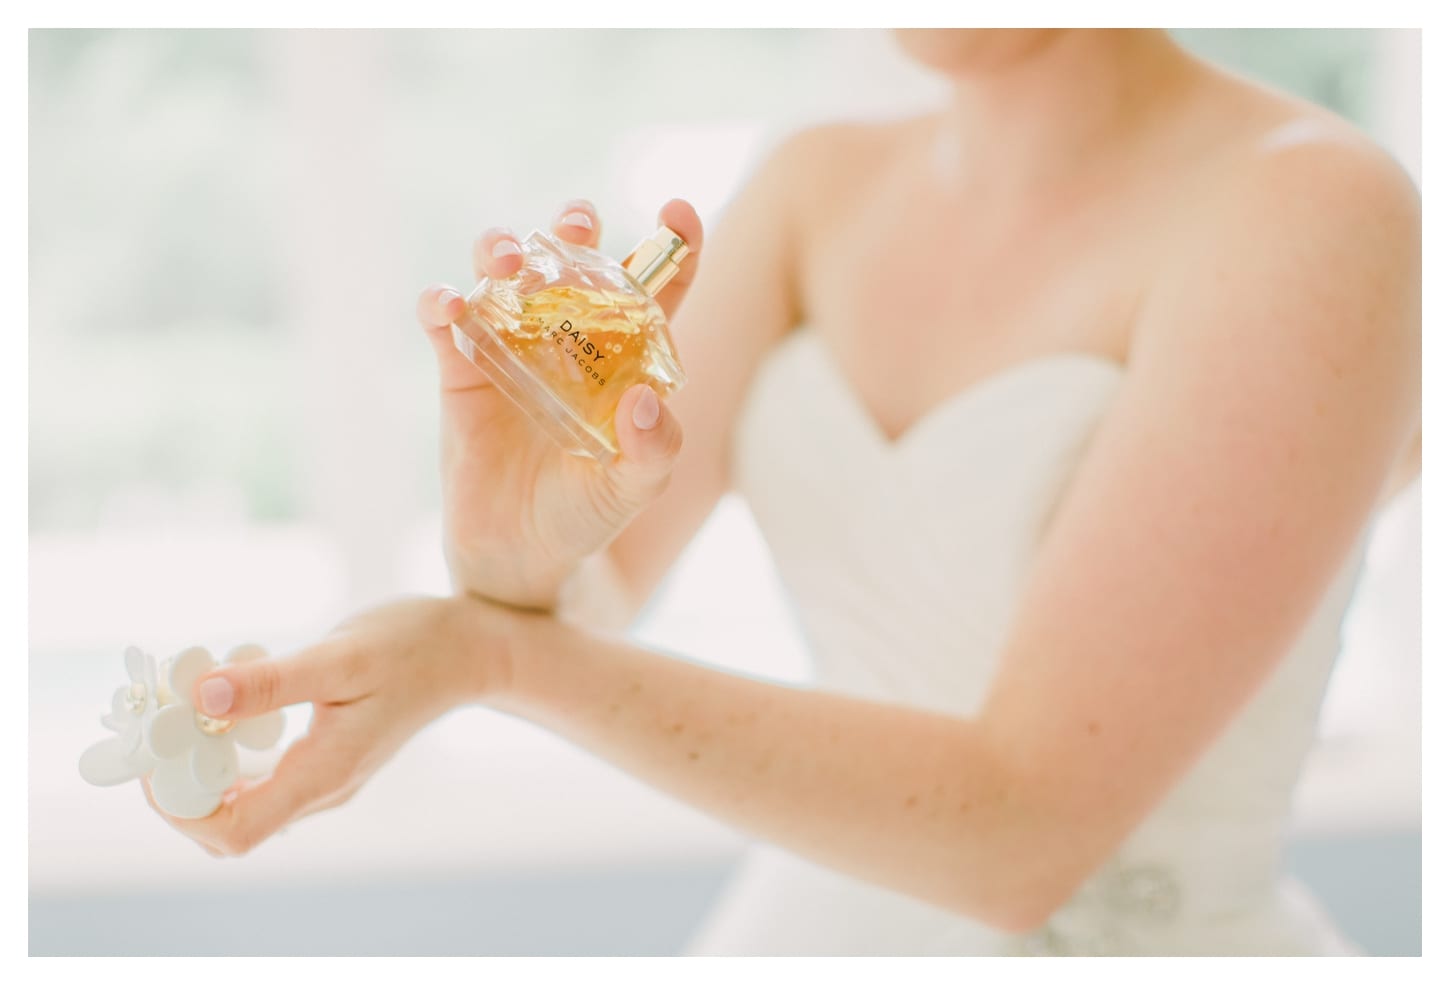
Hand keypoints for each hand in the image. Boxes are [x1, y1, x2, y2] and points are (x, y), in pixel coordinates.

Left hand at [142, 595, 513, 856]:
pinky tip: (224, 703)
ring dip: (200, 765)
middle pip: (228, 824)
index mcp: (325, 774)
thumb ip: (273, 682)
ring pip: (240, 801)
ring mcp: (324, 777)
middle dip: (180, 783)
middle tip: (163, 724)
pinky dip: (227, 748)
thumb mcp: (343, 655)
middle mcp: (321, 789)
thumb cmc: (415, 647)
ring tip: (185, 708)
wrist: (472, 650)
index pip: (233, 831)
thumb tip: (200, 697)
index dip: (180, 805)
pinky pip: (259, 775)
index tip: (160, 750)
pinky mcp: (325, 757)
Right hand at [418, 198, 702, 609]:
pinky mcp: (461, 370)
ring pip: (504, 273)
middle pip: (572, 260)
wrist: (519, 556)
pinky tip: (449, 304)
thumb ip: (652, 451)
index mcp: (623, 355)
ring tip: (512, 261)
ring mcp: (512, 346)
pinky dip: (442, 302)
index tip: (678, 212)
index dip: (673, 246)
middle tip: (575, 227)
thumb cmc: (586, 514)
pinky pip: (447, 321)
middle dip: (573, 228)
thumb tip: (644, 400)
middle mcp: (568, 337)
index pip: (655, 288)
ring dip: (505, 250)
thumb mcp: (632, 489)